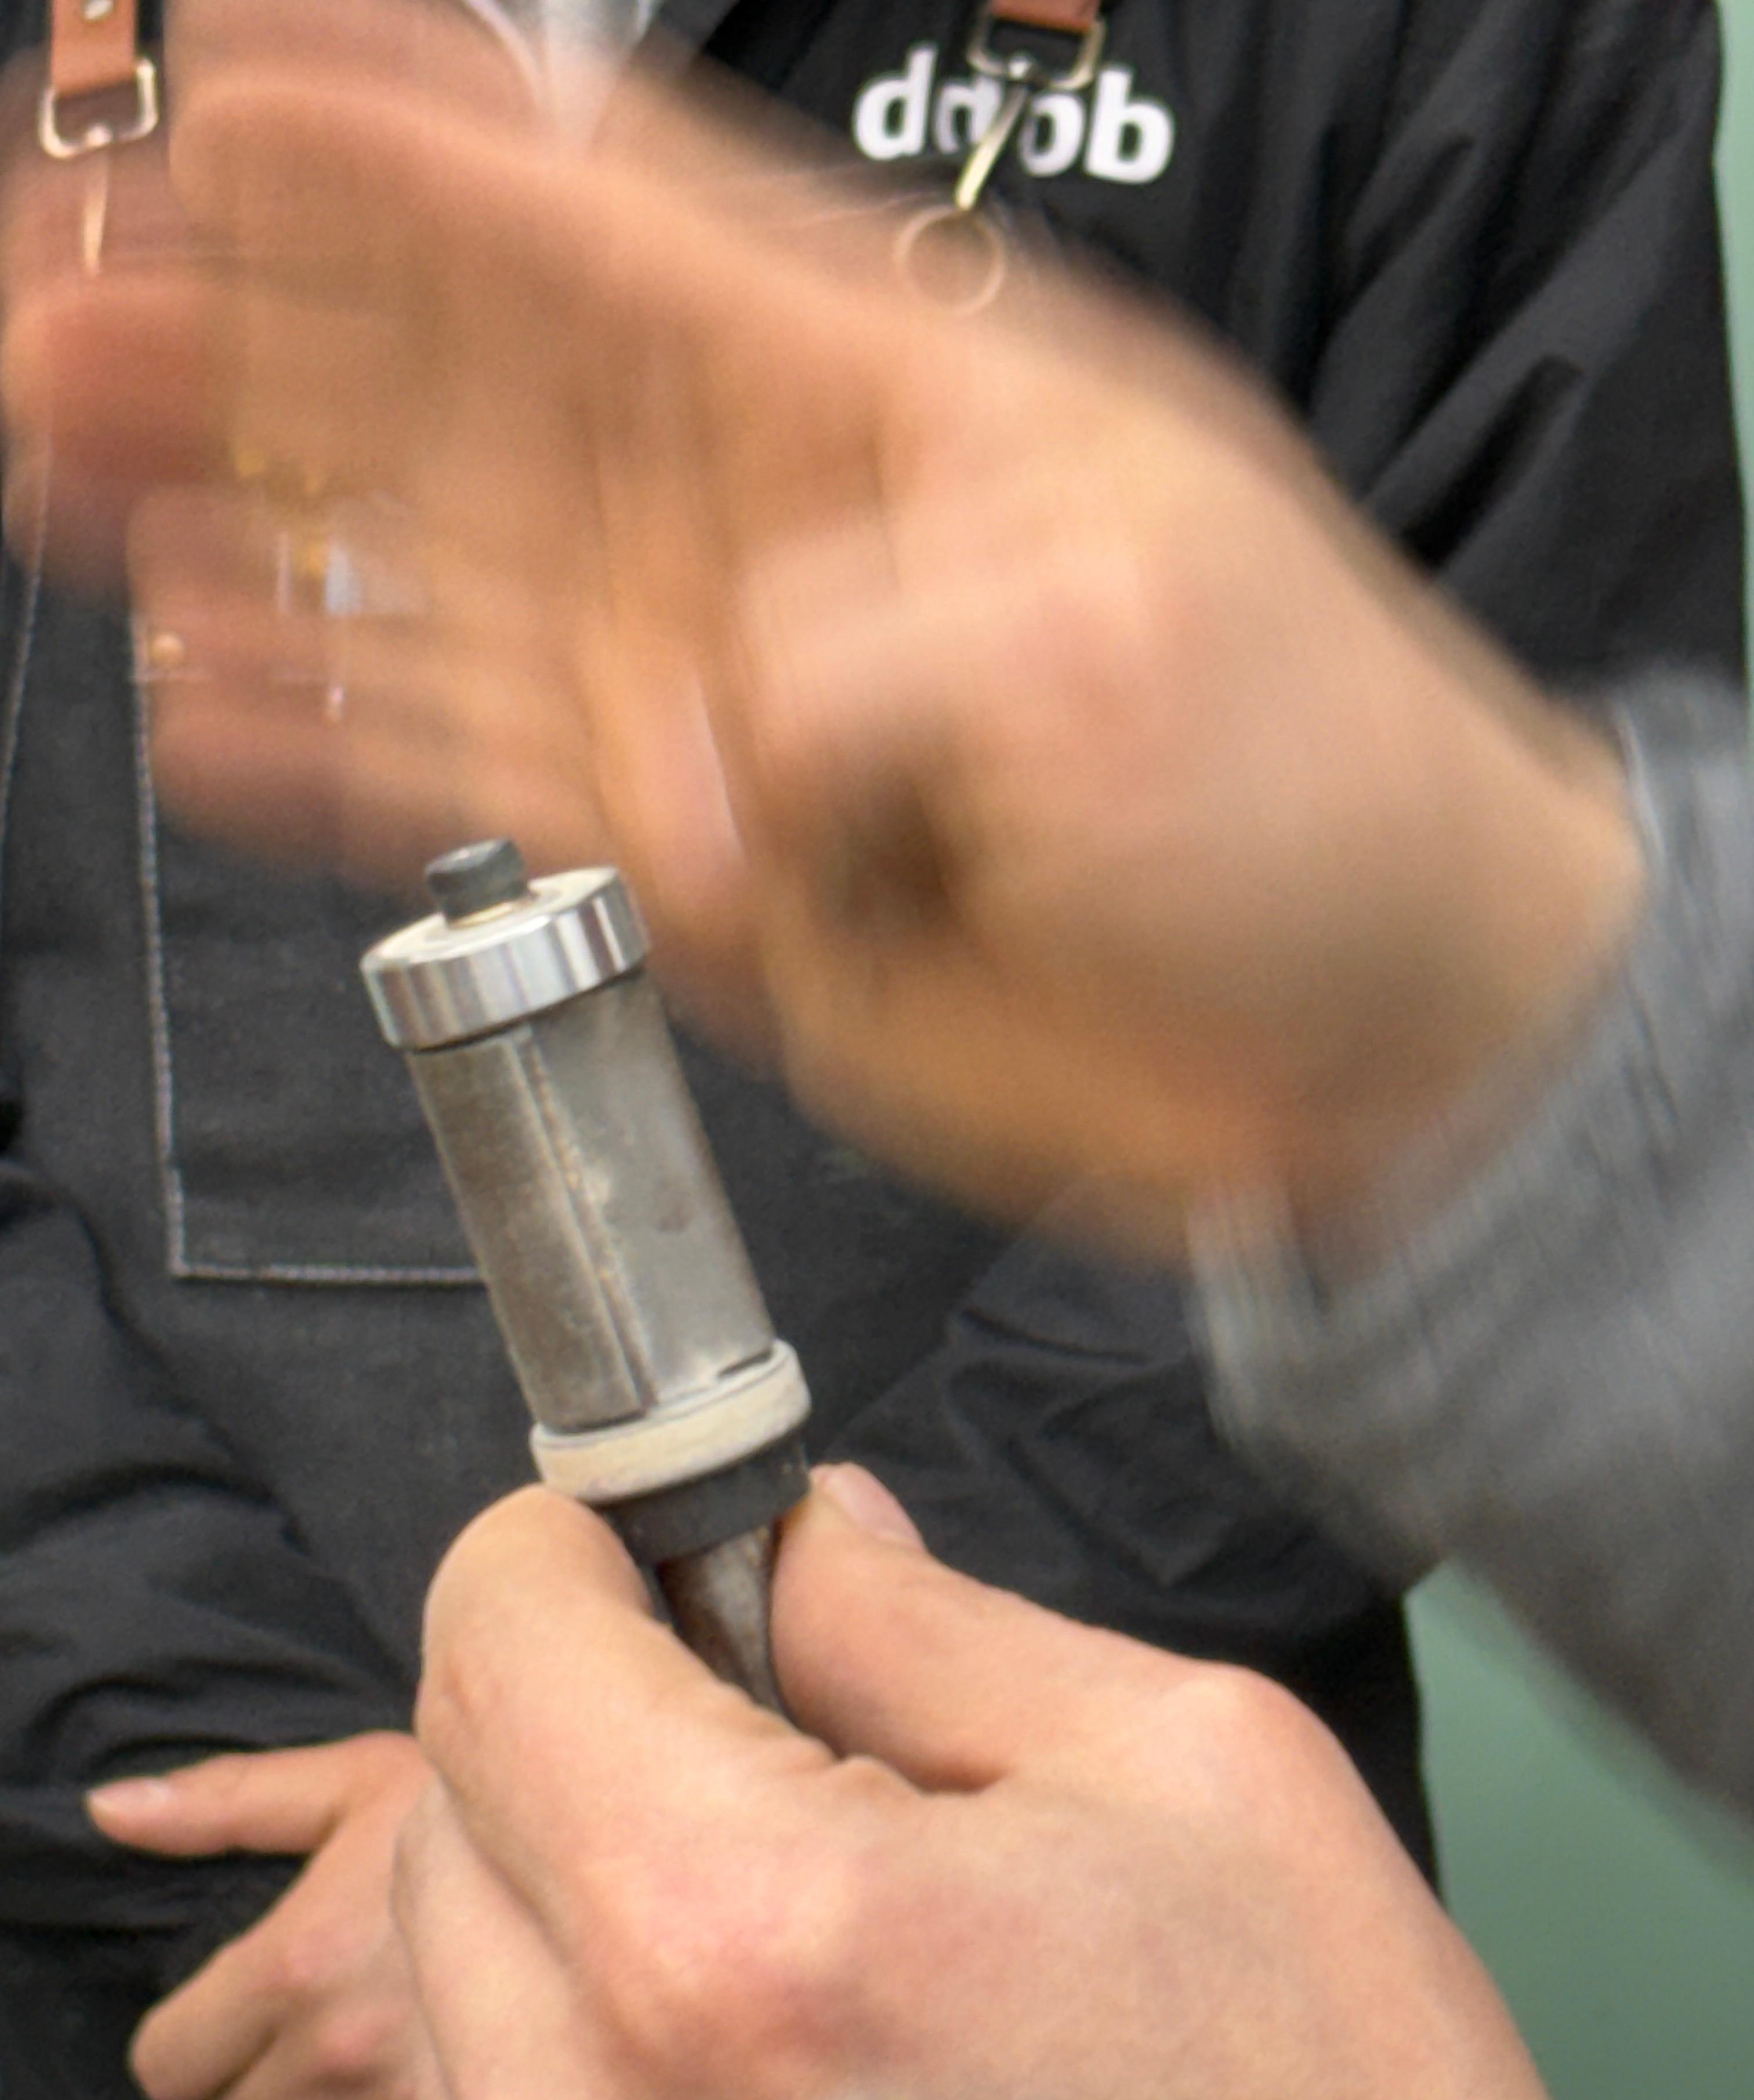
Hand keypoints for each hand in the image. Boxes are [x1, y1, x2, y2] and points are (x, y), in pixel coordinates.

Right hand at [2, 7, 1640, 1219]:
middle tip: (50, 275)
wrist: (1363, 1031)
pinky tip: (202, 694)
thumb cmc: (1317, 787)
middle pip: (449, 386)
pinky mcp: (690, 870)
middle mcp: (752, 527)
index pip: (601, 215)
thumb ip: (859, 671)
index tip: (210, 79)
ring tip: (61, 453)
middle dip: (248, 328)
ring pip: (421, 583)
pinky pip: (471, 789)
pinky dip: (337, 751)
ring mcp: (705, 701)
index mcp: (873, 390)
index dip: (404, 144)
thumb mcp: (1120, 644)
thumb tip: (677, 787)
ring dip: (241, 522)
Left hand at [87, 1731, 452, 2099]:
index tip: (244, 2015)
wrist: (626, 1860)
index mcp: (299, 1965)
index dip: (194, 2041)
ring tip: (368, 2094)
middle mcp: (340, 2057)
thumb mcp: (353, 1781)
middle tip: (320, 2042)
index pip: (169, 2065)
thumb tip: (114, 1810)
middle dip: (260, 2095)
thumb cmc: (478, 1817)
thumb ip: (227, 1800)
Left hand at [399, 1472, 1594, 2099]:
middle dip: (565, 1702)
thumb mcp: (1176, 1760)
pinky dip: (567, 2034)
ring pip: (445, 1969)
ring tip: (760, 1880)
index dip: (558, 1547)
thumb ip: (923, 1617)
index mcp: (733, 1931)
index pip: (496, 1643)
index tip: (638, 1539)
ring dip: (559, 1872)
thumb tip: (792, 1533)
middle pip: (442, 1801)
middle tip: (733, 1699)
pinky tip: (739, 2032)